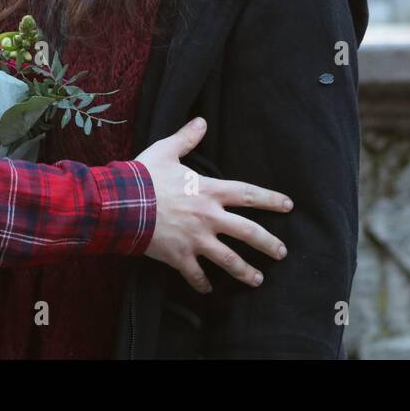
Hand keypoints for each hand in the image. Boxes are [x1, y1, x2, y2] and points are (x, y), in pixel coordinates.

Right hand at [136, 116, 291, 294]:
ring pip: (228, 259)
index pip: (247, 194)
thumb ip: (186, 138)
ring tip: (258, 279)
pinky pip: (195, 274)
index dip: (270, 199)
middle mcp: (209, 217)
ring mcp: (196, 239)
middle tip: (282, 252)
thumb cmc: (144, 176)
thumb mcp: (166, 151)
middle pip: (248, 232)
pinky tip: (208, 290)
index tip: (288, 206)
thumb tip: (201, 121)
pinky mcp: (179, 256)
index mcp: (209, 191)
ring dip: (245, 271)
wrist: (121, 203)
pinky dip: (202, 283)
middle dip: (268, 243)